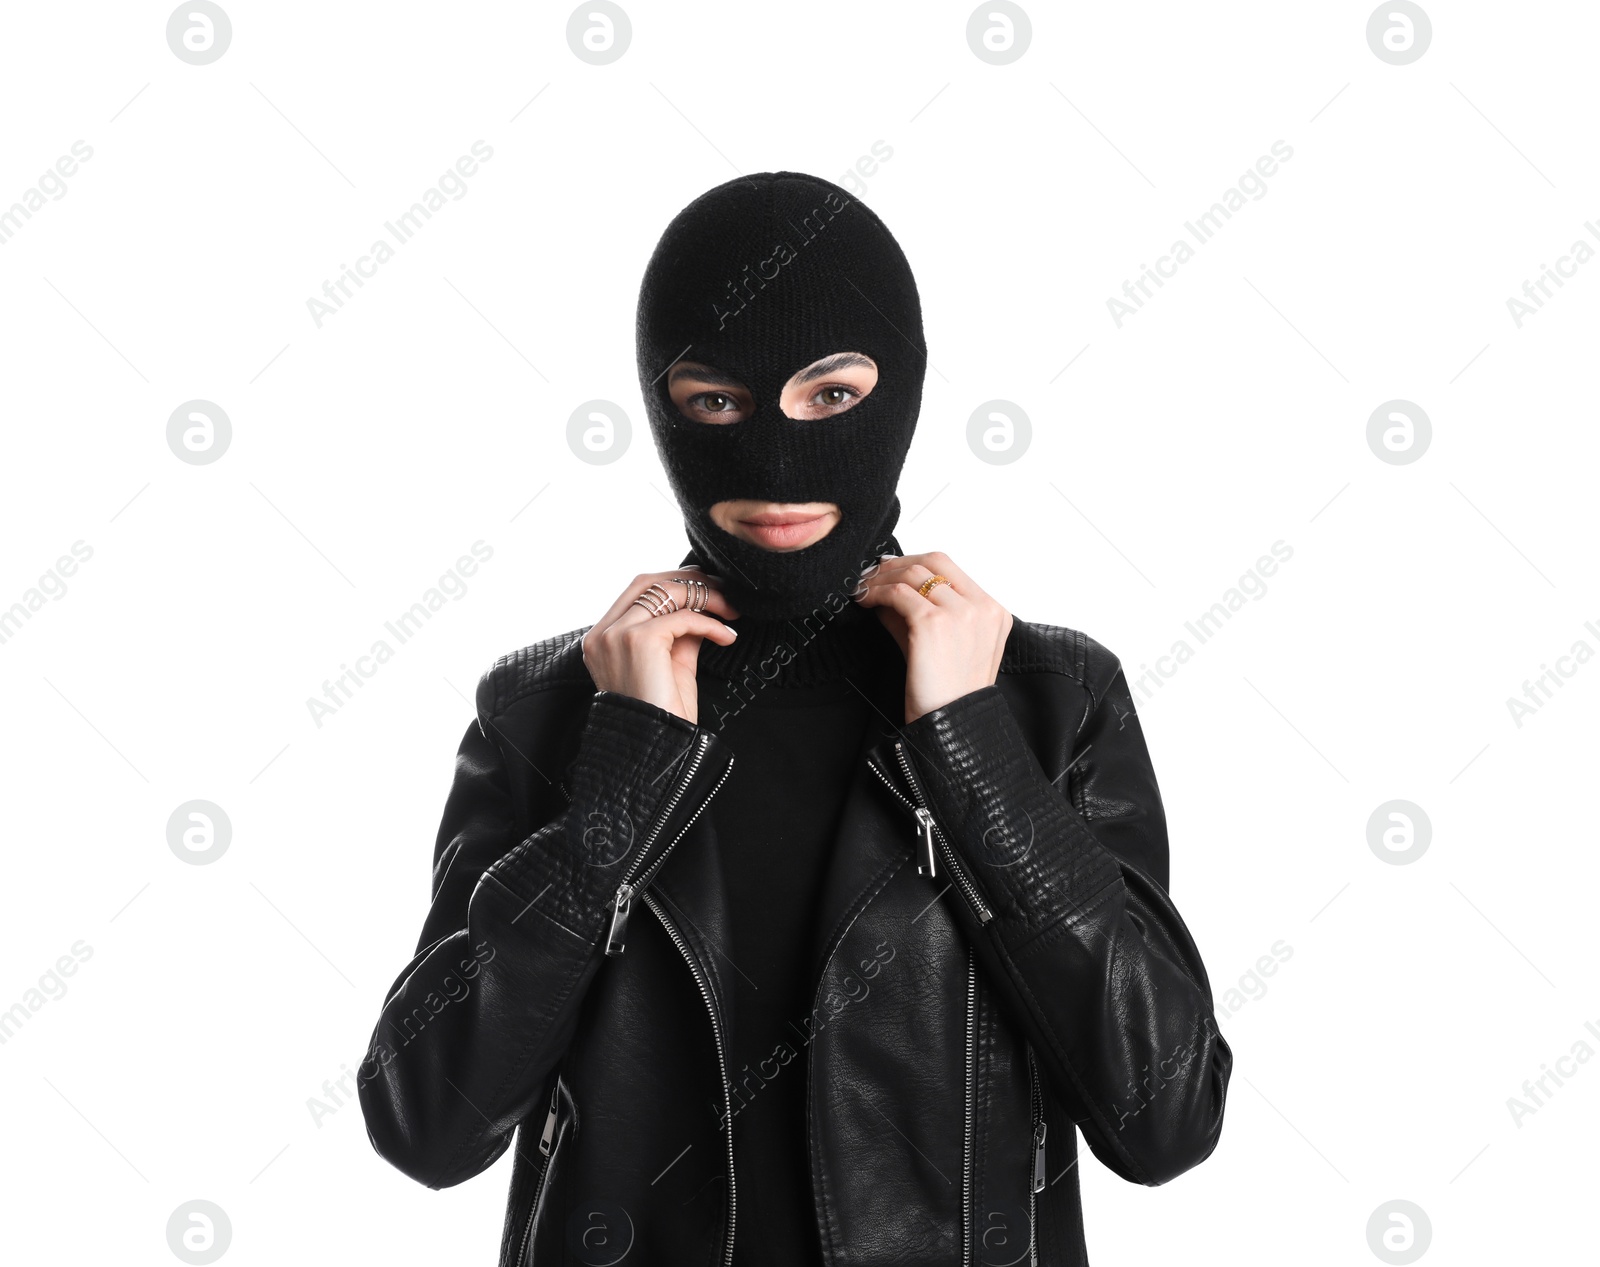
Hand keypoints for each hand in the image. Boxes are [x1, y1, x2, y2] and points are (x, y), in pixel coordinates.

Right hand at [581, 567, 739, 723]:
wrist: (657, 750)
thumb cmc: (664, 715)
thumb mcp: (672, 665)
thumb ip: (679, 633)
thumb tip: (702, 606)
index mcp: (603, 639)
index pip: (638, 591)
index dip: (677, 584)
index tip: (710, 590)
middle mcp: (603, 634)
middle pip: (649, 581)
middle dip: (691, 581)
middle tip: (725, 592)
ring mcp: (617, 635)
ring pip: (666, 591)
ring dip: (707, 595)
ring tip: (731, 610)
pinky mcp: (638, 641)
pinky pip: (684, 617)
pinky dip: (711, 622)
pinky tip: (726, 636)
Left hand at [854, 551, 1012, 722]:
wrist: (952, 729)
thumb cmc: (948, 696)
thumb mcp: (943, 647)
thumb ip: (922, 614)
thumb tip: (888, 592)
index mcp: (994, 612)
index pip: (952, 569)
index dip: (915, 565)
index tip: (890, 572)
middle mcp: (983, 608)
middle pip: (935, 561)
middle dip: (897, 564)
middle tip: (871, 576)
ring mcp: (961, 613)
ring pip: (914, 573)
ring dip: (882, 578)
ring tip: (862, 590)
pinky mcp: (934, 623)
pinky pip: (899, 593)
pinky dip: (877, 593)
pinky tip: (865, 601)